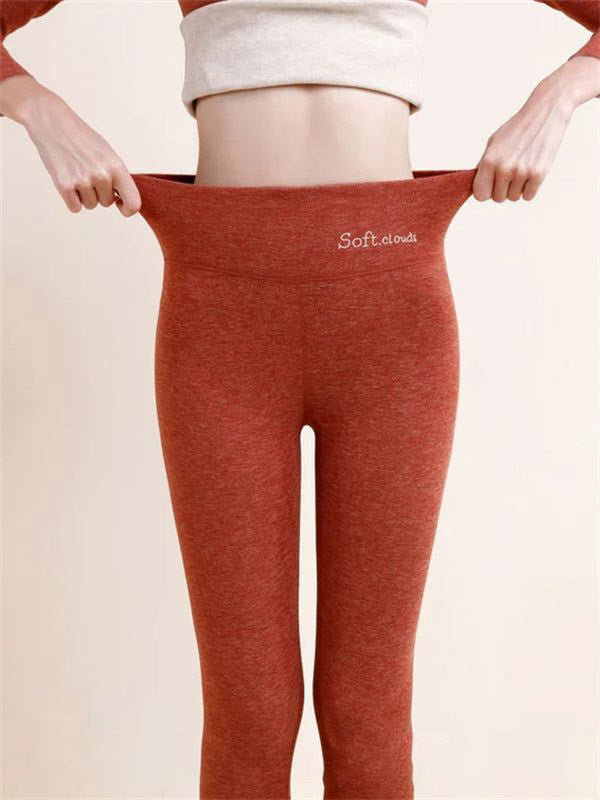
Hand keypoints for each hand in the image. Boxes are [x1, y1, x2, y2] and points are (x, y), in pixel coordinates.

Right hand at [2, 77, 140, 215]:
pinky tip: (69, 181)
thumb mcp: (108, 154)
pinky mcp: (65, 186)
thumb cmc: (82, 138)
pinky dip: (72, 199)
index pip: (133, 202)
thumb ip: (118, 177)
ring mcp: (83, 181)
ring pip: (91, 205)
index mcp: (116, 167)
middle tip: (88, 172)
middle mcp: (102, 175)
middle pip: (107, 203)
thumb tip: (124, 199)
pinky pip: (75, 207)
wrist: (53, 124)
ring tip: (78, 173)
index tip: (120, 204)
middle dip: (99, 193)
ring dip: (84, 195)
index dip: (128, 209)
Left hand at [472, 56, 598, 202]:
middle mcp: (504, 168)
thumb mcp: (493, 143)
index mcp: (489, 161)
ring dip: (517, 188)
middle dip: (503, 189)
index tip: (491, 185)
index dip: (486, 191)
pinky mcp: (539, 174)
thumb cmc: (517, 128)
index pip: (480, 195)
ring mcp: (522, 172)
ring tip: (522, 168)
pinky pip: (528, 196)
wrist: (545, 113)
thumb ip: (484, 165)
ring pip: (514, 198)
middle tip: (510, 172)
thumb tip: (477, 187)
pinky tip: (531, 172)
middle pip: (498, 198)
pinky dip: (530, 188)